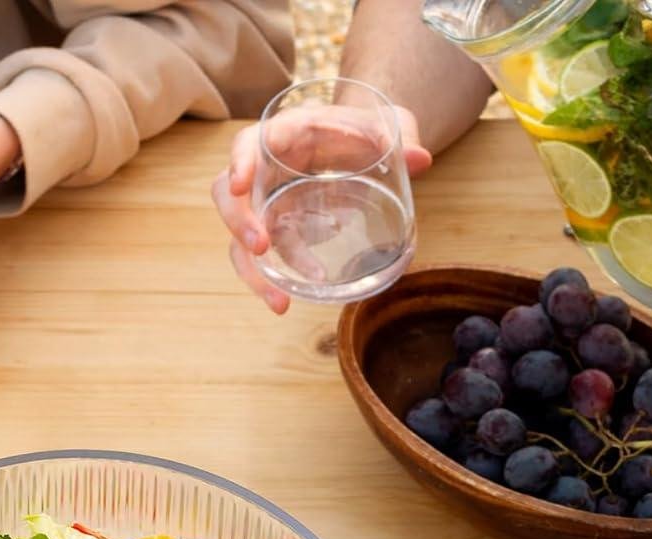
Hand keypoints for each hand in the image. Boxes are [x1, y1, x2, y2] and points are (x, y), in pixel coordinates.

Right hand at [212, 103, 430, 314]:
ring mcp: (267, 206)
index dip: (239, 162)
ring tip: (280, 301)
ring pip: (241, 240)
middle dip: (239, 223)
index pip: (248, 143)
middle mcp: (265, 172)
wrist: (358, 144)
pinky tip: (300, 292)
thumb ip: (403, 135)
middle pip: (228, 196)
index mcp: (284, 135)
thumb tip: (422, 160)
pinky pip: (266, 261)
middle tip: (260, 248)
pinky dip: (278, 280)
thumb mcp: (387, 123)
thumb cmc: (364, 130)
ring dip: (254, 273)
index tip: (239, 184)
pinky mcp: (277, 233)